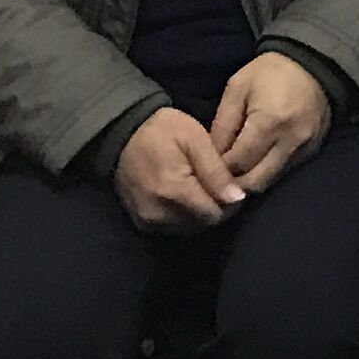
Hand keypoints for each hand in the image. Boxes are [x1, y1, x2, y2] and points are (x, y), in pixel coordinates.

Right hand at [114, 109, 242, 230]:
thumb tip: (237, 199)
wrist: (121, 133)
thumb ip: (217, 171)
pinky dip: (184, 216)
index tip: (231, 184)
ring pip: (190, 228)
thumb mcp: (195, 139)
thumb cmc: (162, 130)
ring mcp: (148, 221)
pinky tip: (185, 196)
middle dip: (216, 207)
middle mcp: (159, 213)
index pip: (215, 214)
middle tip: (217, 183)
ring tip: (201, 187)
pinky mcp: (142, 223)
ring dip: (201, 213)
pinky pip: (173, 228)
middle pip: (203, 224)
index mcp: (173, 191)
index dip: (229, 202)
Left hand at [209, 52, 330, 192]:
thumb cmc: (270, 72)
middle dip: (233, 184)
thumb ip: (223, 124)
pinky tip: (255, 164)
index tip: (206, 165)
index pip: (238, 162)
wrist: (314, 64)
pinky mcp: (311, 152)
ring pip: (270, 182)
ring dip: (249, 182)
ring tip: (235, 174)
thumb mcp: (237, 88)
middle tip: (218, 178)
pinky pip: (283, 172)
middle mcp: (289, 141)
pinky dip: (266, 172)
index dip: (219, 168)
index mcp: (269, 122)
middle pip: (255, 181)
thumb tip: (212, 155)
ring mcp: (304, 149)